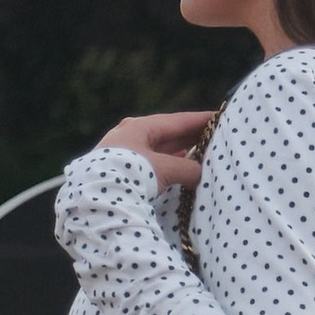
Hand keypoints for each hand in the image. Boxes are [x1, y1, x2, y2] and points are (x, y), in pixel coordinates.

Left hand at [98, 109, 216, 188]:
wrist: (95, 198)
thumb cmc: (130, 175)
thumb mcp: (164, 169)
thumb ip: (187, 168)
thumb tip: (200, 174)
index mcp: (139, 126)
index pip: (177, 120)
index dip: (200, 120)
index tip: (219, 116)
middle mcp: (129, 135)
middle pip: (168, 134)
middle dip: (191, 136)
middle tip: (214, 135)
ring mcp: (123, 152)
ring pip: (159, 149)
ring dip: (180, 152)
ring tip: (201, 153)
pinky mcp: (119, 169)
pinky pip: (151, 162)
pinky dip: (167, 164)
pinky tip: (178, 168)